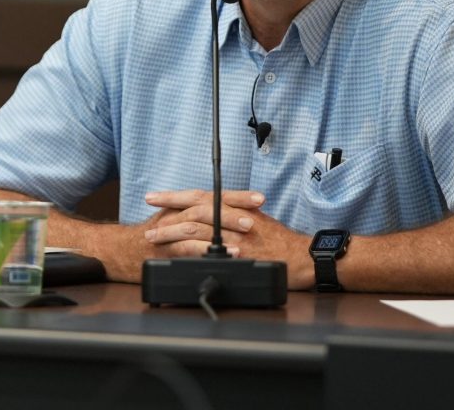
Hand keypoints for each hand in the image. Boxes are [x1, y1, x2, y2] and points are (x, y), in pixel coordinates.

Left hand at [143, 188, 313, 287]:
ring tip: (152, 236)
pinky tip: (176, 256)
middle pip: (194, 208)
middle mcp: (234, 218)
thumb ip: (231, 217)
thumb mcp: (256, 220)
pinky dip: (191, 253)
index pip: (200, 196)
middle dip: (167, 208)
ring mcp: (236, 237)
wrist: (306, 258)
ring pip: (197, 229)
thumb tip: (209, 216)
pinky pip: (211, 253)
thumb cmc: (282, 242)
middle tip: (147, 208)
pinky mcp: (240, 256)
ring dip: (171, 232)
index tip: (154, 195)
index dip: (175, 195)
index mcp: (235, 208)